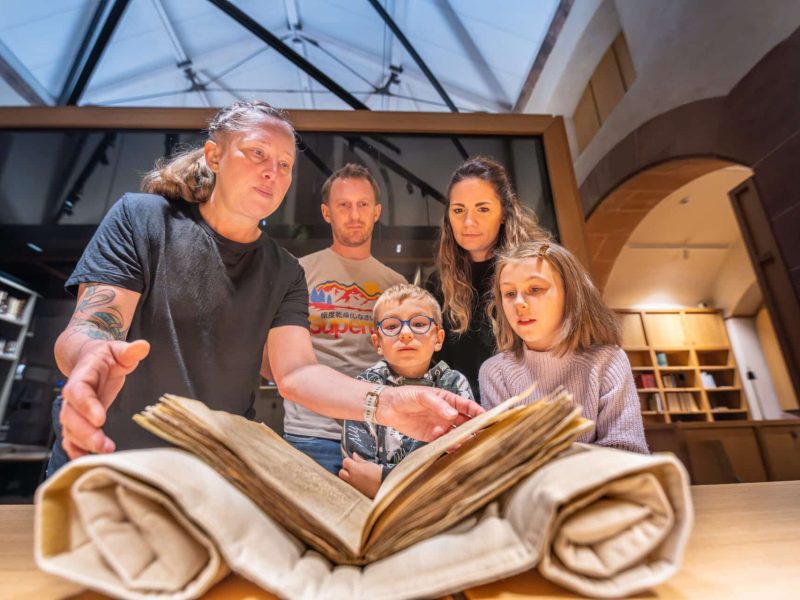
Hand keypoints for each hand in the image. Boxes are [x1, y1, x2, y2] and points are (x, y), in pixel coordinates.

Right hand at [60, 339, 149, 458]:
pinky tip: (86, 459)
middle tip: (103, 444)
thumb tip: (142, 346)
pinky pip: (71, 437)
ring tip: (105, 453)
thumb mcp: (118, 349)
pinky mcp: (79, 420)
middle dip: (86, 432)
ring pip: (70, 429)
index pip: (78, 391)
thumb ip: (129, 350)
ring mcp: (74, 409)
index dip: (86, 405)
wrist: (91, 360)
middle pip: (71, 416)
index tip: (100, 418)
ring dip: (84, 443)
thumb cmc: (106, 356)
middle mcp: (73, 395)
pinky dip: (75, 449)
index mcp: (82, 376)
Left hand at [339, 453, 382, 497]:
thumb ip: (359, 460)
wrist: (384, 485)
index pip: (345, 462)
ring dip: (347, 477)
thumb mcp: (369, 464)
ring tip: (356, 476)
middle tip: (353, 469)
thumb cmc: (378, 473)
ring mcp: (353, 485)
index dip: (349, 461)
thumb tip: (354, 455)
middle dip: (345, 470)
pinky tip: (359, 482)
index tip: (353, 461)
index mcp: (355, 469)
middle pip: (341, 472)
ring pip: (344, 480)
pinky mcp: (356, 491)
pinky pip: (350, 486)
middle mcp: (351, 477)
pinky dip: (352, 483)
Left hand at [378, 386, 483, 441]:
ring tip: (465, 443)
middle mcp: (447, 414)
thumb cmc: (405, 396)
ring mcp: (440, 425)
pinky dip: (449, 446)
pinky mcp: (431, 437)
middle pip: (465, 422)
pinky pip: (444, 442)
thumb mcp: (422, 396)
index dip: (478, 411)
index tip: (487, 418)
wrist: (387, 408)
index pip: (467, 406)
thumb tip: (453, 415)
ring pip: (456, 434)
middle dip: (474, 428)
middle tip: (481, 435)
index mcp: (447, 400)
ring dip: (462, 439)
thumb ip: (437, 405)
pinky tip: (452, 447)